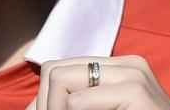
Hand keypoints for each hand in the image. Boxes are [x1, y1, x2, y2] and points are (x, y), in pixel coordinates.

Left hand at [29, 56, 169, 109]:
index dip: (43, 101)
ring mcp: (135, 74)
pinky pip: (79, 101)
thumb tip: (31, 108)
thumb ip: (77, 105)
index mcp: (120, 68)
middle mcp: (128, 63)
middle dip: (45, 105)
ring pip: (60, 80)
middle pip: (54, 70)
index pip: (59, 69)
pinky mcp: (138, 92)